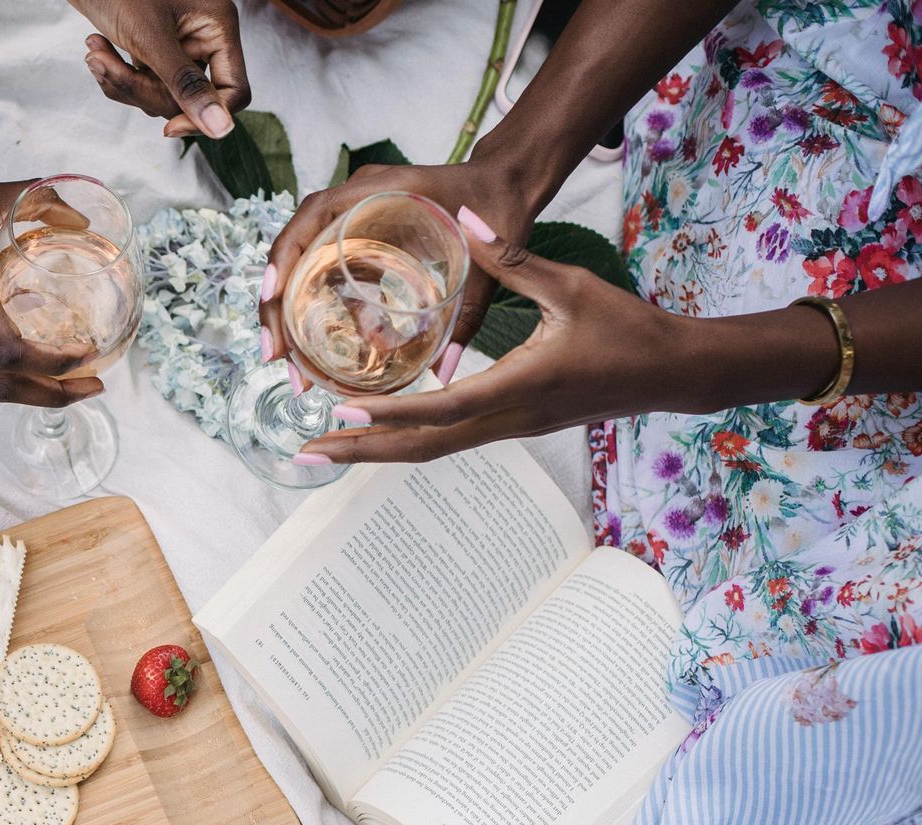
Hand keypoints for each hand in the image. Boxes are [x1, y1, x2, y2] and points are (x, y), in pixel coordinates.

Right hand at [0, 170, 103, 407]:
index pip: (12, 353)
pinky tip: (20, 345)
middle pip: (2, 386)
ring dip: (29, 386)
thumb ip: (33, 198)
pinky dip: (2, 366)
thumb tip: (80, 215)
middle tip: (92, 385)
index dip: (54, 365)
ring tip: (65, 375)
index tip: (87, 353)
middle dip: (52, 395)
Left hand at [72, 0, 247, 139]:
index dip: (205, 115)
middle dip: (140, 89)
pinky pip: (142, 84)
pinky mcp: (152, 51)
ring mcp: (177, 46)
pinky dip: (115, 74)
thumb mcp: (151, 37)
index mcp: (217, 27)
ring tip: (93, 51)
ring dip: (122, 81)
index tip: (169, 129)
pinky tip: (96, 49)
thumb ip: (185, 83)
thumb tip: (221, 129)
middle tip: (102, 63)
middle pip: (186, 99)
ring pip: (159, 95)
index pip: (233, 90)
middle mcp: (203, 38)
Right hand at [257, 154, 544, 380]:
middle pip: (293, 248)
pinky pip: (324, 269)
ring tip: (286, 359)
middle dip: (276, 303)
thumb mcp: (486, 260)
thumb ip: (468, 315)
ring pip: (302, 261)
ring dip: (288, 309)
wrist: (508, 181)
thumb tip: (445, 373)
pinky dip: (313, 303)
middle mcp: (354, 200)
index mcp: (376, 191)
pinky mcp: (360, 237)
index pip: (310, 218)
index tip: (272, 300)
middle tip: (274, 355)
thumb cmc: (498, 205)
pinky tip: (315, 342)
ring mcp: (353, 218)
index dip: (283, 260)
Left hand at [295, 207, 690, 464]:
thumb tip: (465, 220)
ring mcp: (510, 430)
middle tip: (305, 452)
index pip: (440, 409)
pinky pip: (449, 440)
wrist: (671, 373)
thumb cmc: (627, 327)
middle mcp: (507, 420)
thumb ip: (511, 257)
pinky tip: (378, 432)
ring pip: (432, 450)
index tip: (340, 411)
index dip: (388, 413)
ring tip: (325, 448)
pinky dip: (408, 439)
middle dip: (362, 452)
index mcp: (518, 387)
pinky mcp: (513, 427)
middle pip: (422, 448)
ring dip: (378, 451)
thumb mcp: (569, 285)